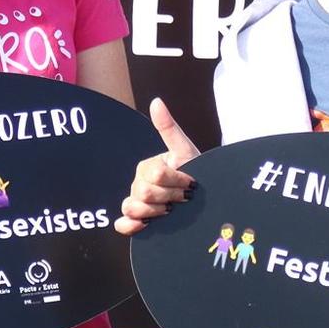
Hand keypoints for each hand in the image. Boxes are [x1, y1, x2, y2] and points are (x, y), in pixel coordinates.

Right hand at [117, 98, 199, 234]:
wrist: (206, 199)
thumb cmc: (196, 172)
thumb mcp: (185, 150)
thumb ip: (168, 128)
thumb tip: (156, 101)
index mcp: (147, 167)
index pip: (155, 174)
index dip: (177, 180)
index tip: (191, 182)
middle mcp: (138, 184)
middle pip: (144, 192)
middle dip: (169, 196)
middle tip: (183, 198)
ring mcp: (136, 204)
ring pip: (132, 207)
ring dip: (155, 211)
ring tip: (171, 212)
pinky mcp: (136, 222)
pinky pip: (121, 224)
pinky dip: (131, 226)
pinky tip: (146, 225)